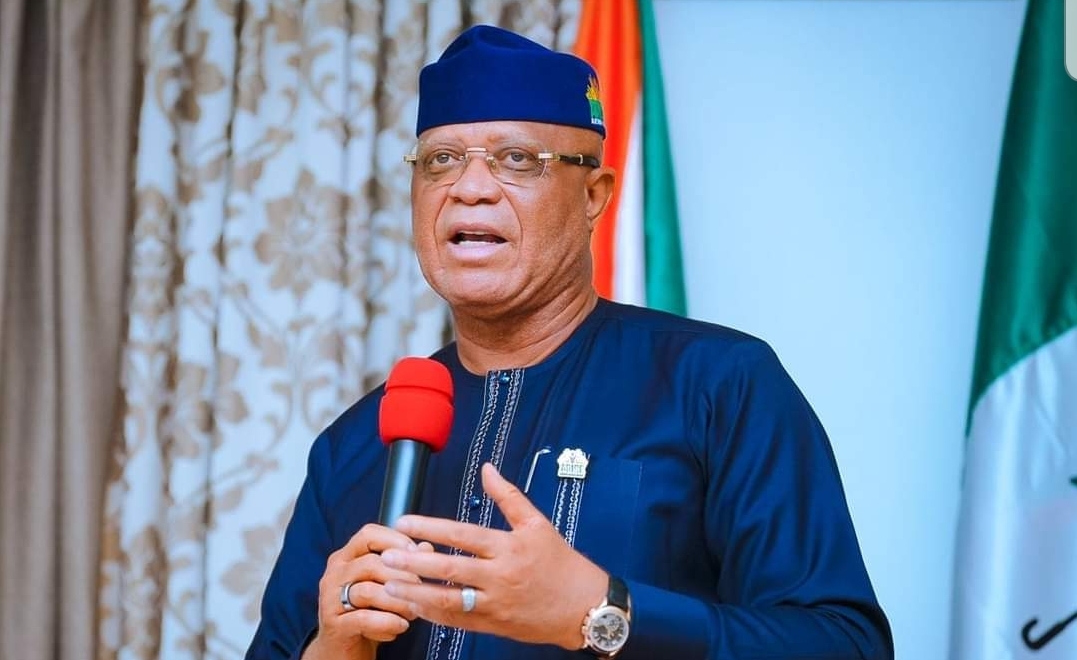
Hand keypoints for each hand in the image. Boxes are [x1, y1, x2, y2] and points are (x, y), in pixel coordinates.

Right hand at [303, 524, 432, 659]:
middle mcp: (335, 574)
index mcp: (346, 557)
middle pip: (371, 563)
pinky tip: (401, 626)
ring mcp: (330, 599)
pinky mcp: (334, 625)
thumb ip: (403, 565)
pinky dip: (388, 622)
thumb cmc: (367, 613)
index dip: (396, 540)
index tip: (418, 553)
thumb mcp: (385, 586)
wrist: (343, 650)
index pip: (368, 534)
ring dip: (398, 602)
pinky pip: (364, 619)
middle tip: (421, 590)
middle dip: (403, 577)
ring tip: (413, 612)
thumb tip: (426, 547)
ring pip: (368, 591)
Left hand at [381, 462, 607, 649]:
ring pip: (449, 600)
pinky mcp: (495, 626)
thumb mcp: (537, 524)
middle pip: (451, 569)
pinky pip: (459, 622)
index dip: (431, 528)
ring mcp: (496, 604)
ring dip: (417, 593)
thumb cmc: (562, 563)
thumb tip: (487, 469)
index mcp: (509, 547)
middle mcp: (500, 576)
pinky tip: (415, 607)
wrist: (585, 607)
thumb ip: (508, 496)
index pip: (463, 535)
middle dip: (415, 563)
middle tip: (386, 556)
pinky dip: (435, 615)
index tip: (404, 522)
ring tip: (390, 585)